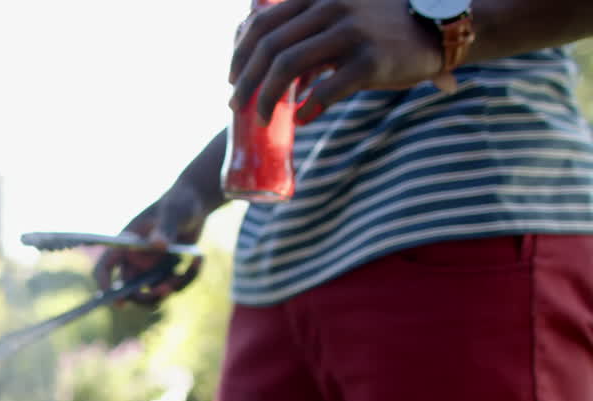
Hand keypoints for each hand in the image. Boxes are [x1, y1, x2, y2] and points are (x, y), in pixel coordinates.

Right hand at [93, 186, 206, 307]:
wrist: (196, 205)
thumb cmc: (179, 203)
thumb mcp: (173, 212)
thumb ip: (165, 228)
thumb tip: (158, 245)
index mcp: (126, 244)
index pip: (106, 267)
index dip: (105, 284)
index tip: (117, 300)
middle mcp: (134, 259)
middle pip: (128, 289)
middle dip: (144, 296)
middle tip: (164, 291)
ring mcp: (150, 267)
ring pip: (152, 292)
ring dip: (168, 289)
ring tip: (184, 271)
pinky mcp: (167, 271)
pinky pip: (173, 286)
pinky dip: (187, 278)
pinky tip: (198, 259)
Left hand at [230, 0, 445, 125]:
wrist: (438, 26)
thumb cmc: (379, 26)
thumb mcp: (339, 14)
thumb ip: (305, 30)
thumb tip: (263, 67)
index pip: (260, 24)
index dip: (238, 55)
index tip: (231, 79)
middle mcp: (329, 7)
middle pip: (268, 49)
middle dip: (245, 83)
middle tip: (236, 107)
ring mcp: (350, 32)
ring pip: (288, 68)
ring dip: (267, 99)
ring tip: (263, 119)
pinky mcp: (370, 61)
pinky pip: (326, 90)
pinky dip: (307, 108)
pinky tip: (301, 119)